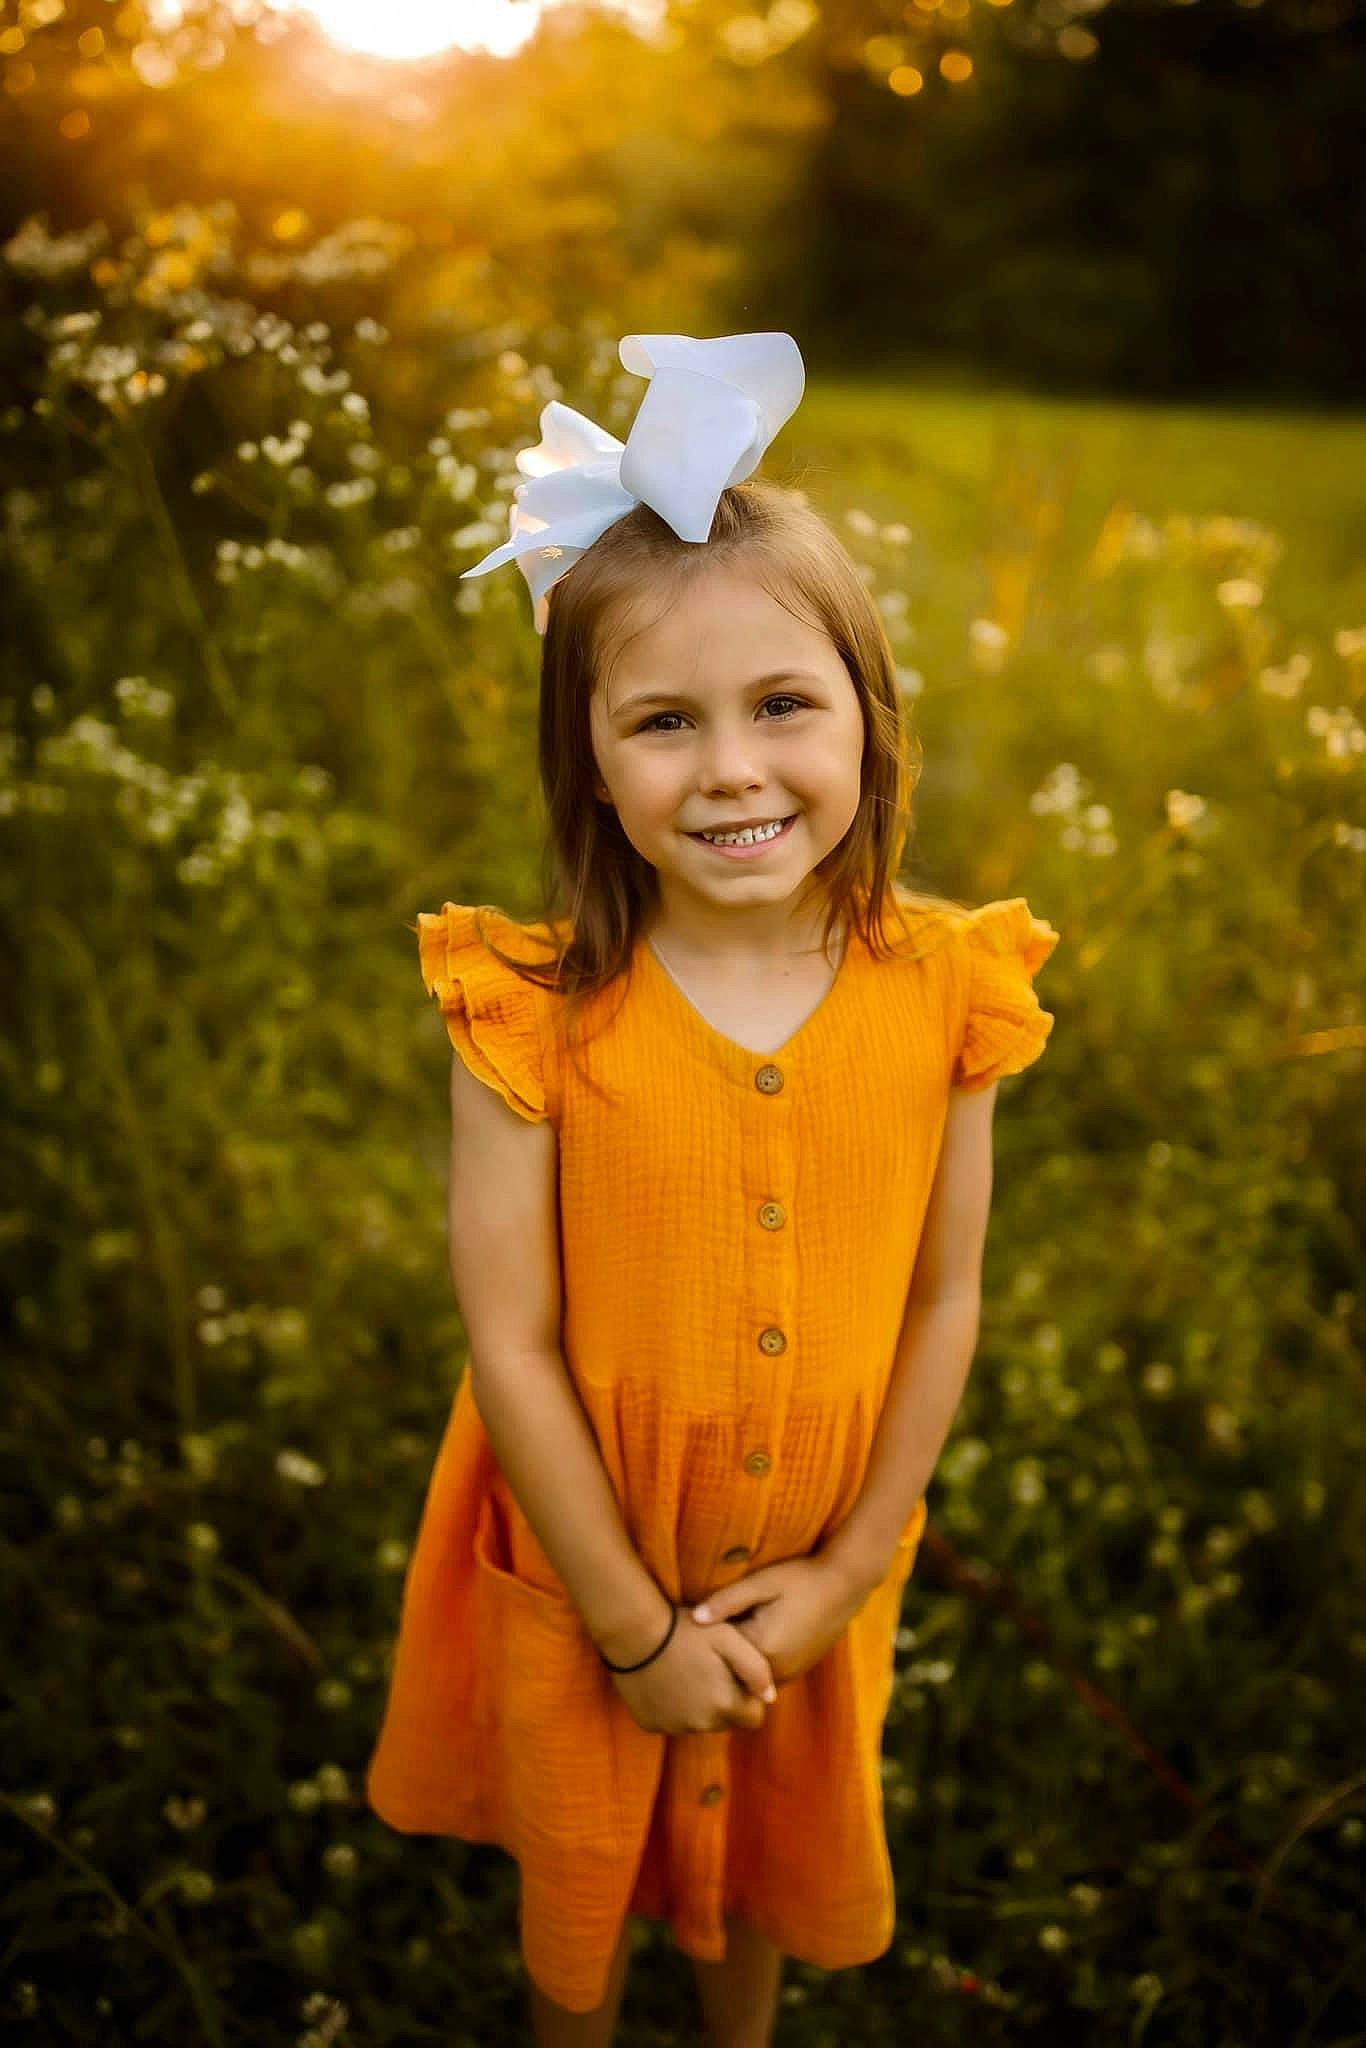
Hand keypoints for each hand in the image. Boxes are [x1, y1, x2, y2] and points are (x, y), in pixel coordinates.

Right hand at [608, 1605, 778, 1735]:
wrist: (632, 1632)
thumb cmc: (685, 1630)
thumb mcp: (729, 1638)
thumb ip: (757, 1669)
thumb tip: (770, 1697)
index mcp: (724, 1706)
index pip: (753, 1717)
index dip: (748, 1695)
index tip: (733, 1673)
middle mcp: (701, 1725)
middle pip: (726, 1720)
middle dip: (724, 1700)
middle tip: (708, 1668)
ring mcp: (673, 1728)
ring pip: (699, 1722)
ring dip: (698, 1704)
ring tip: (686, 1671)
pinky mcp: (650, 1725)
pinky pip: (671, 1721)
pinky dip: (673, 1706)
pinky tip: (666, 1680)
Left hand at [689, 1554, 868, 1687]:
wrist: (845, 1584)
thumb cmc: (802, 1578)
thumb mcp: (762, 1583)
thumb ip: (727, 1601)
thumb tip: (693, 1618)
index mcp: (763, 1649)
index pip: (720, 1651)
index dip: (707, 1635)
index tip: (697, 1618)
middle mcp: (775, 1671)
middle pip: (733, 1667)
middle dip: (720, 1649)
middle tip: (708, 1625)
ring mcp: (788, 1674)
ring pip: (748, 1673)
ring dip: (738, 1656)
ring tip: (729, 1628)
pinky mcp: (796, 1671)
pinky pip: (764, 1673)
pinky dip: (754, 1659)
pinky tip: (752, 1633)